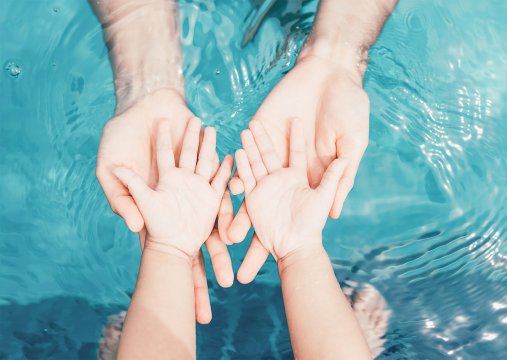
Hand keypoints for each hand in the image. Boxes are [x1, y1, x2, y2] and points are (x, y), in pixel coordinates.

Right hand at [96, 89, 233, 322]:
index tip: (193, 299)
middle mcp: (178, 199)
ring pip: (215, 212)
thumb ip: (121, 195)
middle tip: (229, 282)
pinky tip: (249, 204)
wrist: (143, 106)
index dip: (180, 270)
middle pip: (199, 236)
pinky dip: (234, 189)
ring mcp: (193, 183)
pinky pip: (223, 179)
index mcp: (156, 206)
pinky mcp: (205, 165)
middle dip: (213, 259)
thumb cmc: (121, 137)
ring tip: (244, 245)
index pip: (168, 244)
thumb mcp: (110, 166)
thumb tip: (132, 227)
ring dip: (229, 226)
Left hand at [229, 53, 368, 281]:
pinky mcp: (261, 132)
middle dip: (252, 233)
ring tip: (222, 234)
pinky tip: (224, 191)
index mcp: (309, 177)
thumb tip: (337, 214)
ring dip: (237, 208)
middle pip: (266, 207)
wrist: (330, 73)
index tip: (274, 261)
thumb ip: (342, 177)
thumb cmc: (348, 108)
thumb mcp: (352, 145)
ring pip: (251, 185)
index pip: (293, 214)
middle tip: (236, 258)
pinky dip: (236, 172)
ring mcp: (272, 151)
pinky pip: (245, 156)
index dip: (284, 235)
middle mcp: (287, 170)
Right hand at [235, 120, 345, 259]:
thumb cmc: (313, 224)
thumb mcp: (324, 197)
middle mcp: (280, 179)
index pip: (296, 151)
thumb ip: (333, 178)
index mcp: (298, 177)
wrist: (296, 246)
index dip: (296, 136)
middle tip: (257, 120)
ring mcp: (266, 187)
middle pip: (270, 152)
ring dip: (251, 147)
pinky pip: (248, 178)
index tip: (295, 118)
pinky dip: (243, 166)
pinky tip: (238, 152)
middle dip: (263, 137)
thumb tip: (345, 159)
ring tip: (245, 130)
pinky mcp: (255, 198)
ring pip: (257, 162)